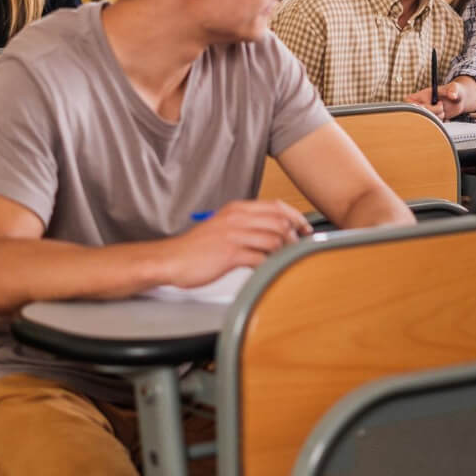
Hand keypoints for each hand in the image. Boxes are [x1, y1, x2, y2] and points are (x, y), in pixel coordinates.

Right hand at [164, 200, 310, 287]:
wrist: (171, 259)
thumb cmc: (196, 248)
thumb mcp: (223, 226)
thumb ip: (246, 225)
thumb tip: (273, 232)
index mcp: (236, 209)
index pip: (276, 206)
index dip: (295, 216)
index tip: (304, 228)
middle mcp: (237, 218)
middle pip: (279, 221)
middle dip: (295, 235)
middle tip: (299, 247)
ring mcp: (234, 235)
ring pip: (274, 239)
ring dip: (284, 251)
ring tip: (284, 260)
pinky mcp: (230, 254)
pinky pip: (261, 258)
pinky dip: (270, 265)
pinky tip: (269, 269)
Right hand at [405, 82, 463, 119]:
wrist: (459, 100)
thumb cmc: (454, 91)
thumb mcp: (454, 87)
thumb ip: (453, 90)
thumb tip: (452, 96)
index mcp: (421, 95)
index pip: (409, 102)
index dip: (417, 106)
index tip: (427, 106)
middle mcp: (421, 105)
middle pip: (419, 113)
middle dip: (433, 112)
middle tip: (441, 106)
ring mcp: (426, 114)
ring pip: (427, 121)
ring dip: (438, 117)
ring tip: (443, 110)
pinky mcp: (432, 121)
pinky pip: (432, 127)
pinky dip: (440, 123)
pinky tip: (445, 117)